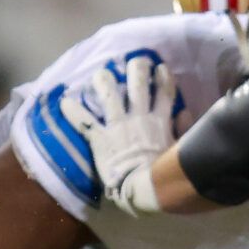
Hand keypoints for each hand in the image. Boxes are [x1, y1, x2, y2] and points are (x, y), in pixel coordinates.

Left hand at [58, 55, 177, 217]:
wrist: (147, 189)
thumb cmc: (166, 174)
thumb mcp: (181, 150)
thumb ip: (183, 129)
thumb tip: (185, 112)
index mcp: (160, 121)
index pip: (165, 92)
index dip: (163, 78)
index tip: (160, 67)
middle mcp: (139, 118)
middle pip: (138, 86)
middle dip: (137, 69)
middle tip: (134, 60)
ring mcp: (118, 127)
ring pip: (110, 96)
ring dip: (104, 81)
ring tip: (100, 73)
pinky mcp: (101, 138)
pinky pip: (85, 122)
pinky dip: (73, 112)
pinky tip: (64, 102)